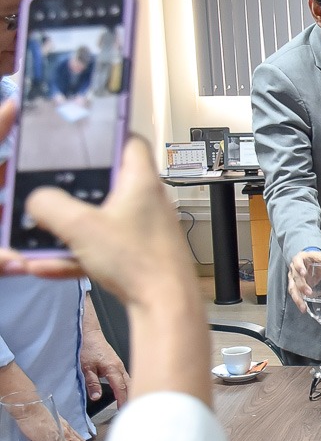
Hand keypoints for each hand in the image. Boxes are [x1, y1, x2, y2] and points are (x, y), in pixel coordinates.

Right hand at [1, 106, 214, 406]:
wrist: (166, 307)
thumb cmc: (139, 262)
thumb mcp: (80, 227)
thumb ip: (49, 206)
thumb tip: (35, 199)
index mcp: (142, 181)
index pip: (131, 141)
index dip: (107, 133)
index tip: (82, 135)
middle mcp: (148, 201)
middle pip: (108, 182)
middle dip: (74, 188)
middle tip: (47, 188)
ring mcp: (145, 229)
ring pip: (100, 219)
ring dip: (68, 228)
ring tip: (38, 235)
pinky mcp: (140, 255)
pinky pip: (102, 248)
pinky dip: (77, 255)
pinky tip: (46, 267)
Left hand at [80, 327, 129, 405]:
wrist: (90, 334)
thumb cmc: (87, 349)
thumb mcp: (86, 367)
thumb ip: (92, 382)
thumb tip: (96, 398)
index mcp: (113, 369)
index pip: (120, 388)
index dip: (122, 399)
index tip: (123, 409)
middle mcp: (119, 367)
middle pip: (129, 385)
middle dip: (130, 396)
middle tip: (130, 408)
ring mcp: (120, 365)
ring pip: (128, 380)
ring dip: (129, 391)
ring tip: (129, 402)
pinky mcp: (117, 364)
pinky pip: (125, 377)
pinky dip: (126, 385)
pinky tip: (124, 390)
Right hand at [287, 250, 320, 311]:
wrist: (309, 260)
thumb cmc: (317, 260)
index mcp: (301, 259)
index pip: (298, 262)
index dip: (300, 267)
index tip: (303, 272)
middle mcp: (294, 269)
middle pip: (296, 277)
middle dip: (302, 285)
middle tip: (308, 292)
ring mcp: (293, 278)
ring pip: (292, 288)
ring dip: (298, 297)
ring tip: (304, 306)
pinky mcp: (294, 286)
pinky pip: (294, 294)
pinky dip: (299, 301)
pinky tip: (303, 308)